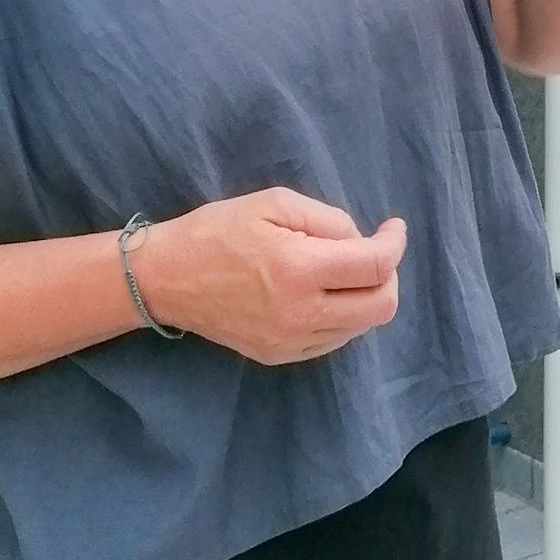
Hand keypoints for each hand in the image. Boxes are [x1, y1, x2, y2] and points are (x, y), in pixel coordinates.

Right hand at [133, 189, 406, 365]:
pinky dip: (343, 316)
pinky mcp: (280, 356)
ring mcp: (291, 342)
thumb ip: (329, 220)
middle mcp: (301, 314)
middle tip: (373, 252)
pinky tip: (323, 294)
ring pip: (361, 327)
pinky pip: (334, 340)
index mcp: (299, 270)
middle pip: (381, 306)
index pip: (376, 267)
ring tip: (343, 270)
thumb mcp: (275, 204)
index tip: (392, 228)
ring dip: (366, 296)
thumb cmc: (217, 231)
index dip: (394, 244)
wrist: (165, 279)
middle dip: (388, 275)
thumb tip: (363, 241)